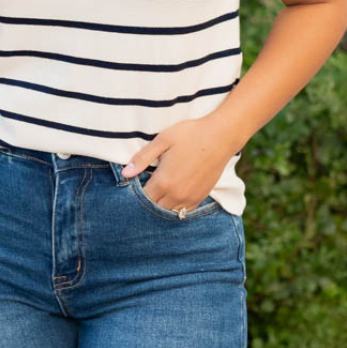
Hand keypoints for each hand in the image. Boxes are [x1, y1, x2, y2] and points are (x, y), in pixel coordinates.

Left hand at [120, 115, 237, 210]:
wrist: (221, 136)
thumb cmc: (190, 134)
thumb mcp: (162, 141)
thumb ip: (142, 159)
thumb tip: (124, 174)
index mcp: (163, 182)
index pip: (141, 198)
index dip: (134, 195)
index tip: (131, 187)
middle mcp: (176, 195)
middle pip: (153, 209)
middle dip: (145, 203)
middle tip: (143, 191)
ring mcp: (189, 198)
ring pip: (168, 213)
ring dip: (160, 207)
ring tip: (156, 195)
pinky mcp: (200, 198)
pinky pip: (183, 212)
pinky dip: (174, 208)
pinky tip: (171, 198)